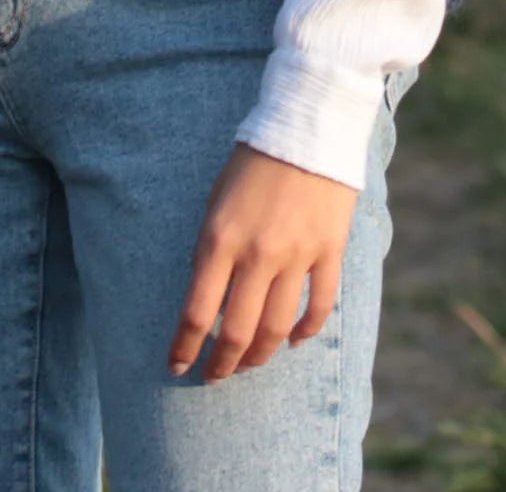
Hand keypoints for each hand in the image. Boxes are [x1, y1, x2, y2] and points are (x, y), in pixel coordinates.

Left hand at [168, 140, 359, 383]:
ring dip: (260, 355)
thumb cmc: (251, 164)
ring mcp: (297, 254)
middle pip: (237, 331)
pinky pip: (319, 306)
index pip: (196, 312)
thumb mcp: (216, 201)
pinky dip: (305, 331)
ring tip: (249, 364)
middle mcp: (257, 253)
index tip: (176, 366)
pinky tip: (293, 341)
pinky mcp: (329, 251)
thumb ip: (211, 251)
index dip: (184, 347)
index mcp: (220, 238)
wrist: (306, 128)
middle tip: (214, 376)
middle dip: (222, 363)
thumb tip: (209, 301)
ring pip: (277, 328)